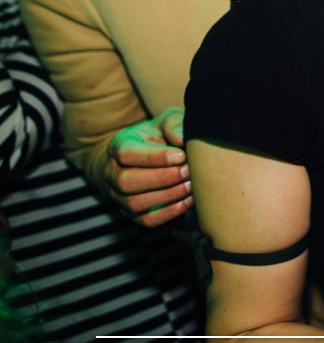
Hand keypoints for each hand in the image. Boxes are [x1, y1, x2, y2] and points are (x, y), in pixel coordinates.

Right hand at [103, 107, 190, 226]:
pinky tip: (188, 200)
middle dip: (163, 178)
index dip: (155, 157)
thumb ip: (173, 125)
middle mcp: (113, 173)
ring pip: (136, 203)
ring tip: (191, 185)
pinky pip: (147, 220)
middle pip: (128, 182)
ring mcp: (120, 196)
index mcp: (119, 146)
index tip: (181, 156)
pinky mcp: (133, 213)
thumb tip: (182, 139)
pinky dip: (169, 212)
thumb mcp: (165, 122)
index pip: (127, 154)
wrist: (146, 158)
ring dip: (168, 196)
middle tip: (189, 171)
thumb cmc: (159, 137)